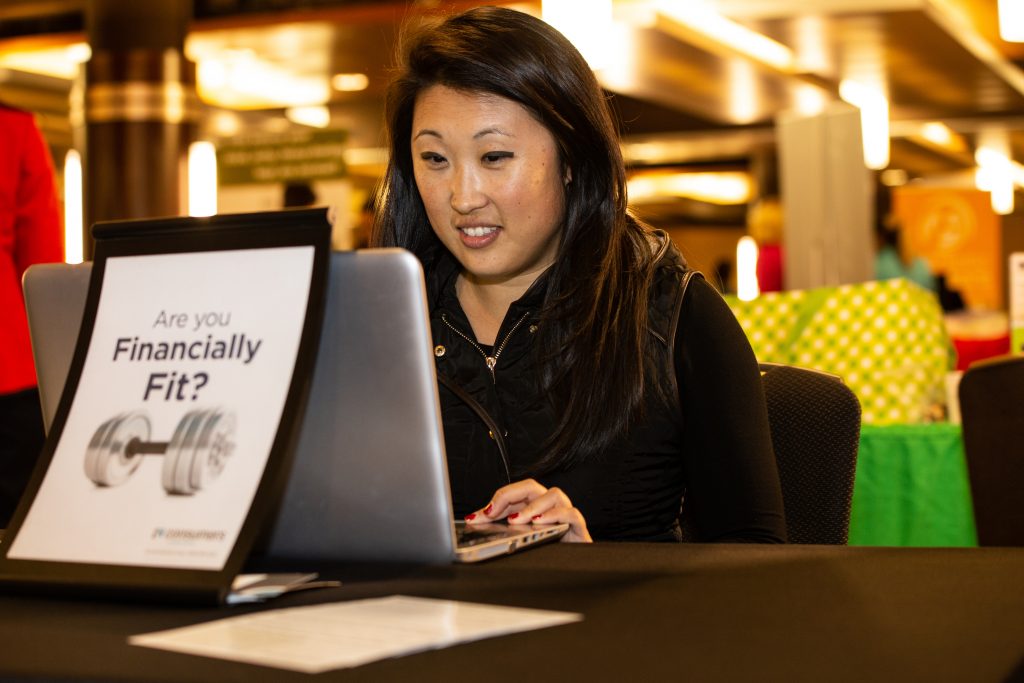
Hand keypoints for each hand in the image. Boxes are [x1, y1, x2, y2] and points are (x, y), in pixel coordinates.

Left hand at [464, 479, 592, 542]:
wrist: (574, 566)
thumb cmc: (549, 548)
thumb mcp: (520, 536)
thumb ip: (499, 526)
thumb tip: (475, 520)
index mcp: (535, 505)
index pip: (514, 493)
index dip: (497, 500)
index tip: (481, 515)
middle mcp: (550, 505)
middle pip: (531, 487)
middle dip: (509, 495)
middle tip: (492, 512)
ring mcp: (565, 513)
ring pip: (553, 495)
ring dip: (532, 506)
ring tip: (516, 520)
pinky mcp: (578, 526)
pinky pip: (571, 513)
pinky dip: (555, 515)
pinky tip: (540, 523)